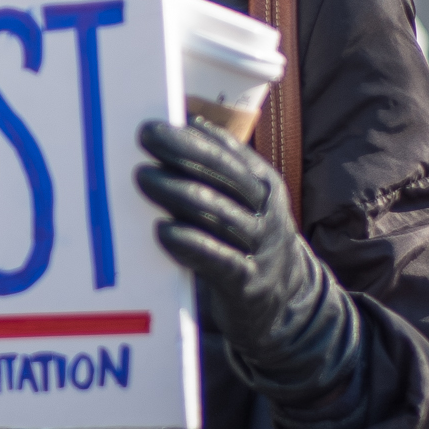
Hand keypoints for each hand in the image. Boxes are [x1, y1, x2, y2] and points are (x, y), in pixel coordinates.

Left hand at [131, 118, 353, 397]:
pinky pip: (218, 258)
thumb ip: (215, 175)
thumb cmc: (245, 242)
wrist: (285, 304)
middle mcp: (265, 210)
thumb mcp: (243, 204)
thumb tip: (175, 130)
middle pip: (222, 175)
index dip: (192, 137)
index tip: (155, 124)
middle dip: (181, 153)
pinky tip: (163, 231)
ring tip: (143, 177)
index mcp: (263, 184)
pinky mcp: (249, 282)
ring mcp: (260, 246)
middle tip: (143, 138)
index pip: (228, 153)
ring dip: (177, 193)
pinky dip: (190, 243)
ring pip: (218, 213)